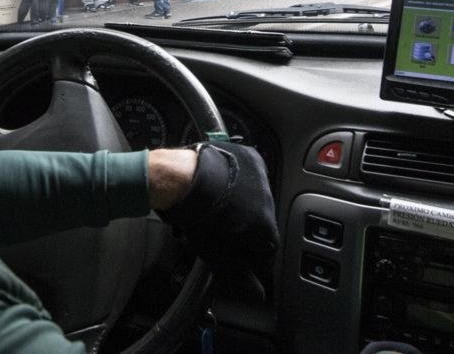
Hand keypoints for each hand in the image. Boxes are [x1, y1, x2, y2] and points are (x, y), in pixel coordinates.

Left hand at [159, 142, 277, 278]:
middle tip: (222, 233)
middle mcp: (270, 201)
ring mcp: (262, 177)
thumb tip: (259, 294)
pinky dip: (241, 183)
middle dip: (246, 230)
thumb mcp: (217, 254)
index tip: (239, 259)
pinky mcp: (251, 158)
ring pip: (258, 199)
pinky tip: (221, 187)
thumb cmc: (197, 217)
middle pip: (262, 223)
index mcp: (266, 228)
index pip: (268, 252)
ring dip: (243, 206)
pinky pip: (252, 176)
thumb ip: (241, 276)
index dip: (252, 257)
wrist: (183, 178)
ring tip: (218, 209)